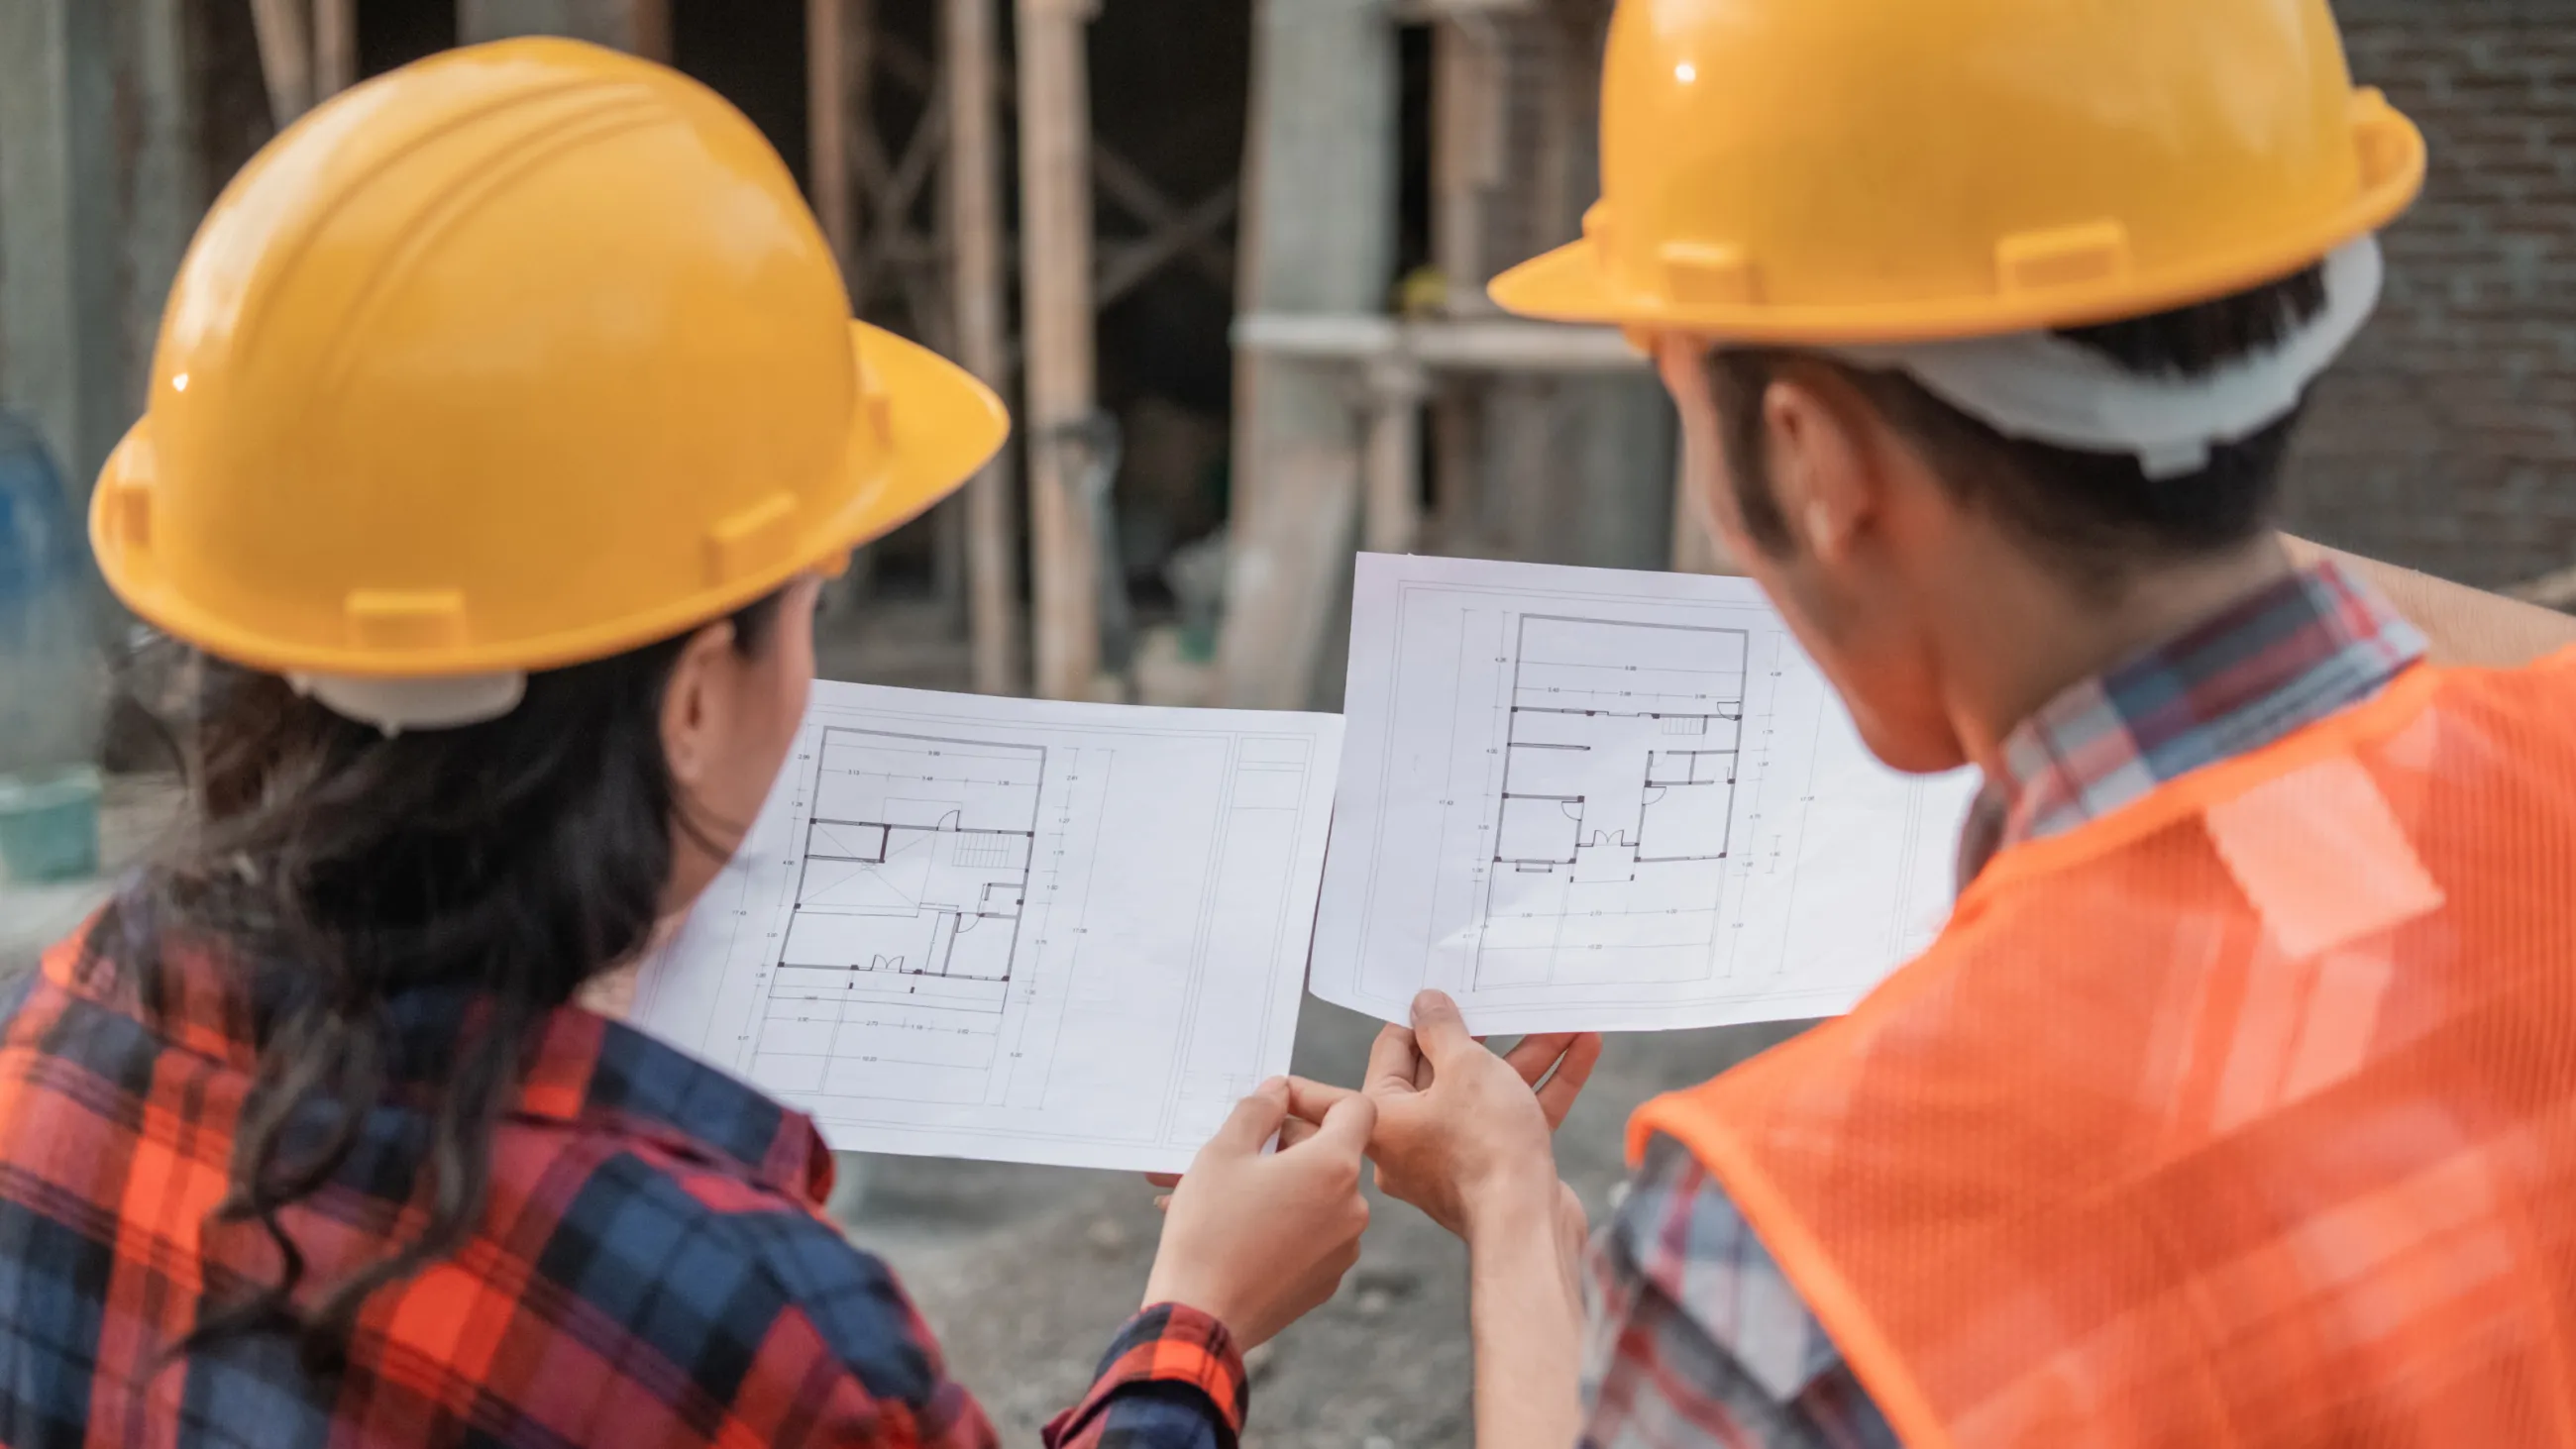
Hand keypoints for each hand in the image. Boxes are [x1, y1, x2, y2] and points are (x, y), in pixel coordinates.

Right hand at [1142, 1077, 1375, 1347]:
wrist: (1201, 1318)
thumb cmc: (1209, 1229)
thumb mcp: (1223, 1152)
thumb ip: (1258, 1110)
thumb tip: (1279, 1091)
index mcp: (1335, 1168)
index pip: (1355, 1109)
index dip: (1316, 1096)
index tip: (1277, 1103)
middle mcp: (1352, 1209)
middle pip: (1329, 1154)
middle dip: (1282, 1144)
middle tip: (1232, 1145)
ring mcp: (1343, 1250)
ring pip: (1313, 1196)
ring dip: (1275, 1184)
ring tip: (1219, 1190)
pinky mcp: (1325, 1281)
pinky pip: (1308, 1235)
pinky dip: (1278, 1222)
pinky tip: (1231, 1227)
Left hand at [1361, 990, 1601, 1241]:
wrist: (1529, 1227)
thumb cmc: (1486, 1148)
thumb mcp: (1465, 1067)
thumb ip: (1443, 1028)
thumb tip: (1425, 1002)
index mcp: (1384, 1115)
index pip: (1393, 1047)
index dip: (1422, 1014)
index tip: (1447, 988)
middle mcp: (1411, 1139)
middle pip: (1445, 1069)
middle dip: (1489, 1032)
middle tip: (1508, 998)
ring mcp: (1454, 1156)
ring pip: (1488, 1092)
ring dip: (1530, 1054)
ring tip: (1565, 1020)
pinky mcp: (1494, 1169)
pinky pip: (1512, 1116)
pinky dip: (1543, 1086)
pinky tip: (1582, 1050)